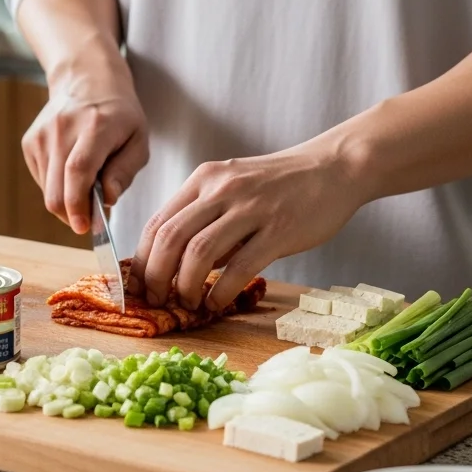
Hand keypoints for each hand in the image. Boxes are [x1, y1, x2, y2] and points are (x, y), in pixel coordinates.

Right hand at [22, 57, 148, 232]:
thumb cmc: (118, 115)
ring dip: (67, 202)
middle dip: (72, 214)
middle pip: (57, 189)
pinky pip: (42, 181)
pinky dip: (57, 187)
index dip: (78, 204)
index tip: (84, 227)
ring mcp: (42, 135)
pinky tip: (71, 171)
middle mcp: (63, 129)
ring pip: (47, 191)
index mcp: (96, 126)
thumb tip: (107, 200)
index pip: (79, 170)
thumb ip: (124, 172)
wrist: (86, 80)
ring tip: (86, 185)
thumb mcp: (138, 140)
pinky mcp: (30, 142)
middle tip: (91, 218)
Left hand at [130, 140, 371, 311]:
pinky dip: (220, 291)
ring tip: (186, 302)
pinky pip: (239, 267)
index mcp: (204, 179)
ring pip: (199, 252)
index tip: (138, 285)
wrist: (333, 168)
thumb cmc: (280, 185)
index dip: (142, 259)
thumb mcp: (233, 188)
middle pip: (171, 238)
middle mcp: (222, 189)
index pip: (158, 222)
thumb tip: (177, 265)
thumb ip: (205, 220)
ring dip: (185, 285)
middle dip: (156, 276)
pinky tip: (215, 303)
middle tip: (155, 300)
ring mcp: (250, 208)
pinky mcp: (278, 229)